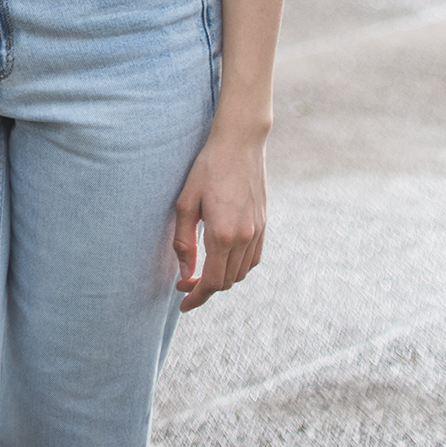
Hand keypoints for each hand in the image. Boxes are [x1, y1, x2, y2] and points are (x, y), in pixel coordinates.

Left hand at [172, 125, 266, 311]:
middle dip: (205, 289)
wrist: (240, 143)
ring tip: (202, 272)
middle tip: (185, 283)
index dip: (196, 297)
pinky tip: (224, 259)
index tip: (182, 302)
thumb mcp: (186, 202)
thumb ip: (184, 241)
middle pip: (226, 282)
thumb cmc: (208, 168)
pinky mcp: (263, 224)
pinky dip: (238, 267)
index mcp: (222, 234)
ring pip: (240, 273)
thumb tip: (184, 273)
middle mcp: (244, 238)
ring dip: (222, 279)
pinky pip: (253, 259)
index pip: (211, 282)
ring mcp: (257, 232)